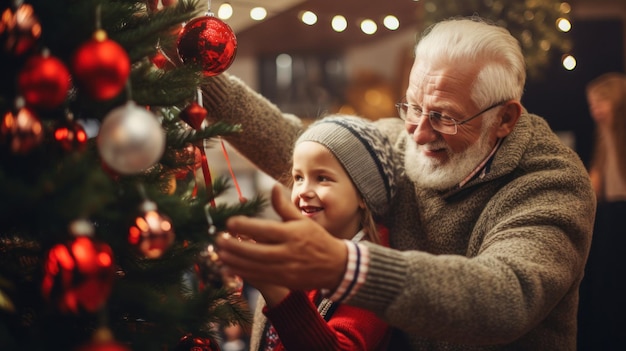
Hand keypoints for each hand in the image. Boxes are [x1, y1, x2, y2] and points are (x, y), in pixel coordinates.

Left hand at [216, 183, 347, 290]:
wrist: (336, 266)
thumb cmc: (317, 239)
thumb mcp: (302, 220)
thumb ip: (284, 206)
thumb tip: (273, 187)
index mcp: (292, 234)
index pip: (265, 229)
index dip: (246, 227)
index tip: (229, 222)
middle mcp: (289, 252)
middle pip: (257, 251)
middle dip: (235, 247)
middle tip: (218, 240)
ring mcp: (286, 268)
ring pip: (256, 266)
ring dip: (235, 261)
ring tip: (219, 254)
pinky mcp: (285, 280)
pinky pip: (260, 277)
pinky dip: (243, 273)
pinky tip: (231, 267)